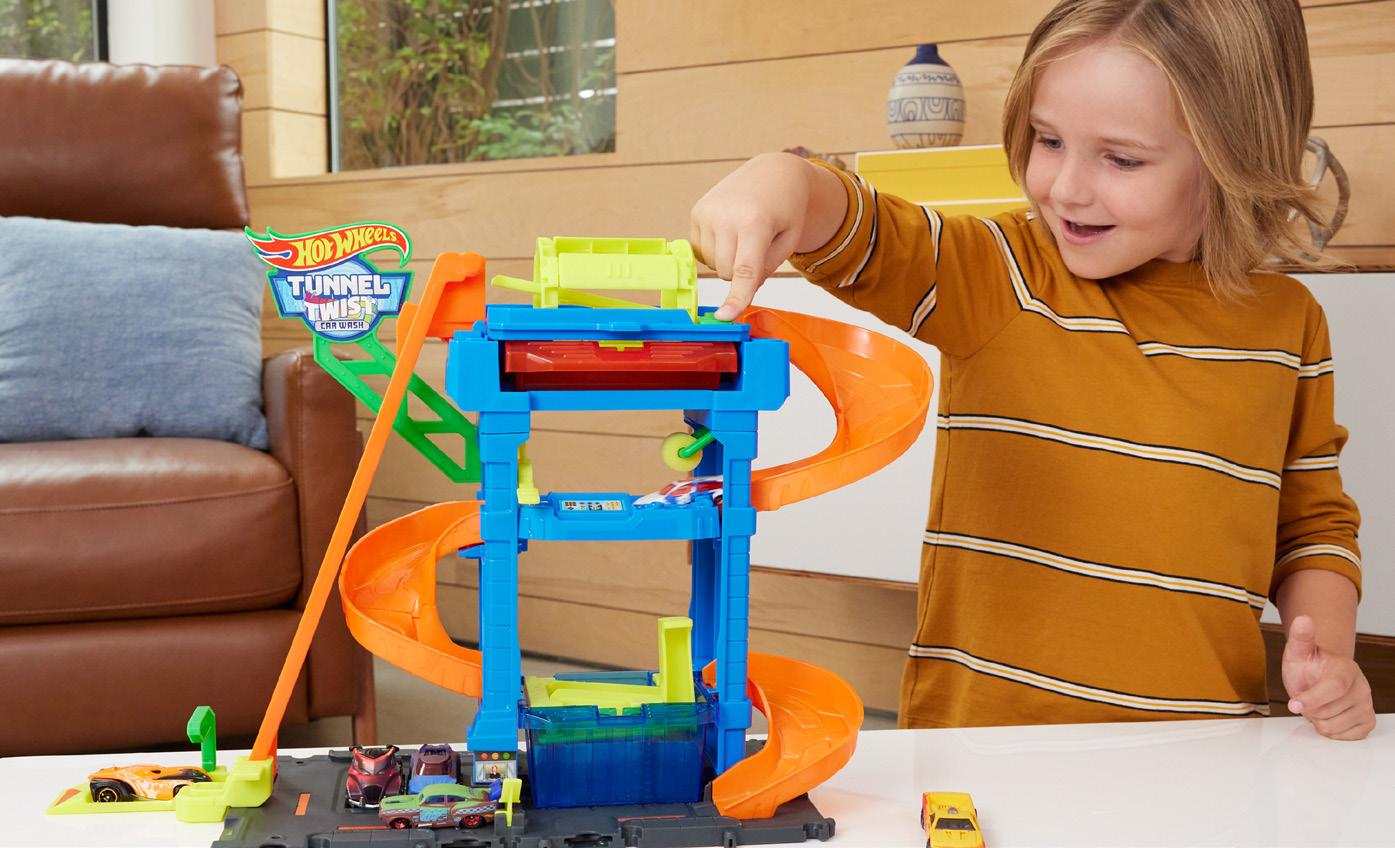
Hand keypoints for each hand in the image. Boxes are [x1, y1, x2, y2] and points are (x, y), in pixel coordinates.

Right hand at [690, 152, 823, 319]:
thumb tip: (738, 292)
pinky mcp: (697, 212)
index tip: (725, 317)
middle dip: (741, 272)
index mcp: (756, 223)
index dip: (736, 296)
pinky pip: (701, 252)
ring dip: (728, 260)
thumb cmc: (786, 209)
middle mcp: (726, 216)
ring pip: (712, 265)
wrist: (773, 173)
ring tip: (744, 234)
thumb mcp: (788, 241)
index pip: (744, 270)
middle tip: (758, 247)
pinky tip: (730, 231)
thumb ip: (765, 269)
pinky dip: (716, 250)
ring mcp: (707, 212)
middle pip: (726, 272)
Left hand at [1281, 615, 1375, 739]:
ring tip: (1318, 705)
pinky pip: (1343, 737)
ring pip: (1333, 726)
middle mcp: (1361, 688)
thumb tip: (1303, 619)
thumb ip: (1300, 638)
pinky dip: (1330, 730)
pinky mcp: (1367, 722)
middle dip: (1310, 708)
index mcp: (1346, 669)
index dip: (1312, 698)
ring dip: (1318, 719)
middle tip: (1307, 697)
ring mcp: (1366, 706)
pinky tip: (1328, 715)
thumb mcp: (1298, 652)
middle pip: (1328, 712)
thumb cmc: (1308, 666)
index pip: (1333, 688)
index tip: (1293, 703)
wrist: (1319, 677)